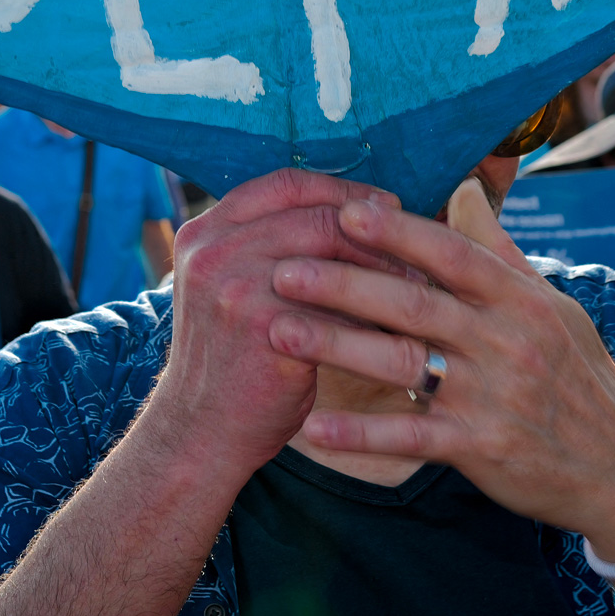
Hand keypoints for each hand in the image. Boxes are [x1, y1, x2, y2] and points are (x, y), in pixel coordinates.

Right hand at [144, 168, 402, 476]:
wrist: (198, 431)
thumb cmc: (230, 356)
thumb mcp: (226, 286)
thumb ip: (266, 246)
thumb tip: (353, 211)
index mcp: (205, 232)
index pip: (285, 183)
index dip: (341, 190)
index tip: (383, 205)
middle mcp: (215, 251)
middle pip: (316, 215)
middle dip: (373, 230)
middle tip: (414, 247)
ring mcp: (237, 288)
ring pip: (334, 257)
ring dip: (383, 268)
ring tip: (416, 284)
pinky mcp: (267, 329)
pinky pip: (341, 310)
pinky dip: (374, 315)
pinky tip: (397, 326)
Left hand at [270, 180, 614, 558]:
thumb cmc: (577, 375)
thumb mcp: (551, 305)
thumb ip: (498, 249)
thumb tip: (463, 188)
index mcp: (520, 298)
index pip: (452, 255)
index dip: (397, 233)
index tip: (343, 212)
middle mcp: (506, 341)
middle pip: (414, 305)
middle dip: (345, 284)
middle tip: (284, 269)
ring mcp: (494, 396)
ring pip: (404, 365)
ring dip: (337, 347)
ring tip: (280, 331)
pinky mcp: (483, 449)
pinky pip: (411, 437)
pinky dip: (361, 433)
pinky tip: (314, 424)